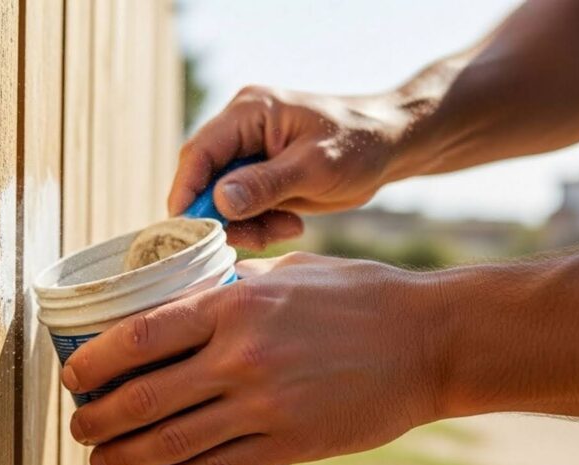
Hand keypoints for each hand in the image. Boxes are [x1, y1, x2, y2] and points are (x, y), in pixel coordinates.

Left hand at [60, 252, 445, 464]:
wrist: (427, 340)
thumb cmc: (357, 296)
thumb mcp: (289, 272)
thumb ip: (232, 283)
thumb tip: (185, 292)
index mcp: (234, 302)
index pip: (140, 335)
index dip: (94, 361)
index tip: (72, 375)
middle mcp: (240, 354)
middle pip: (142, 396)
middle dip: (95, 418)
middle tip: (77, 426)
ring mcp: (264, 403)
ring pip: (170, 440)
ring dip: (120, 456)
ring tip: (99, 461)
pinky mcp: (288, 441)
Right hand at [169, 87, 411, 248]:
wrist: (391, 147)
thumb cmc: (359, 145)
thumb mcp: (314, 167)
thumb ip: (266, 184)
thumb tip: (219, 202)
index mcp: (249, 112)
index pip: (199, 152)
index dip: (187, 192)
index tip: (189, 232)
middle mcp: (241, 131)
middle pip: (205, 179)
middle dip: (222, 216)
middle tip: (252, 239)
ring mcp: (250, 154)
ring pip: (222, 200)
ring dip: (245, 225)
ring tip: (282, 229)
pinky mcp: (261, 177)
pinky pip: (243, 208)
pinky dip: (260, 224)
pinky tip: (291, 224)